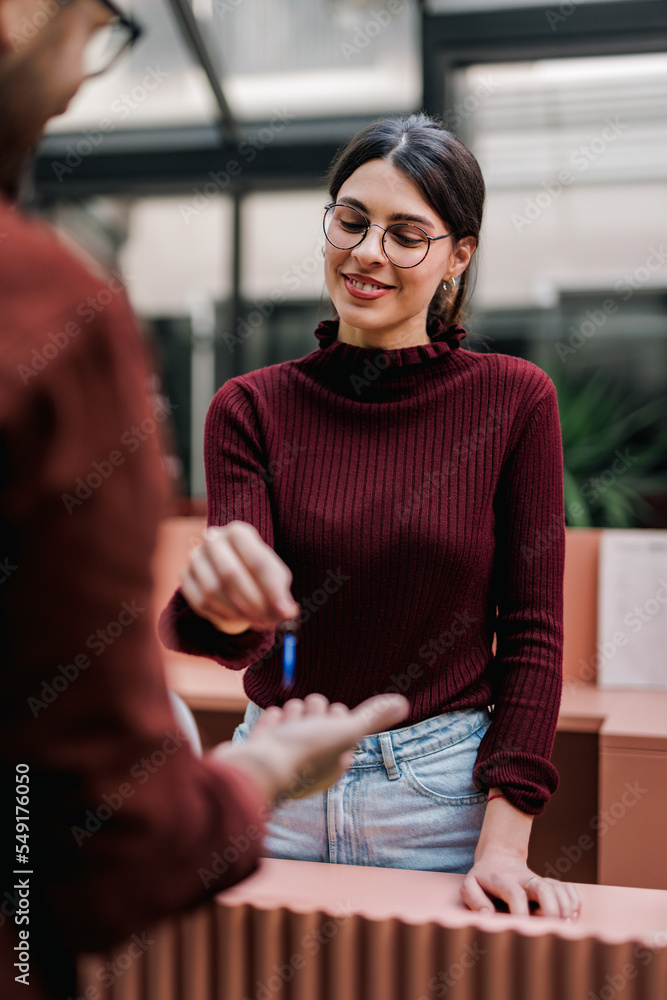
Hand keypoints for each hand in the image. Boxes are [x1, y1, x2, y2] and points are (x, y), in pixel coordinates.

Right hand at [180, 521, 299, 633]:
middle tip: (268, 621)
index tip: (285, 612)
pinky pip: (200, 601)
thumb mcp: (276, 578)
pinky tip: (236, 619)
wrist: (232, 571)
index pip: (256, 561)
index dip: (272, 590)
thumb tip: (288, 613)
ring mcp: (196, 556)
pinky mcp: (184, 575)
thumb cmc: (259, 573)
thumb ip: (281, 593)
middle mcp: (213, 539)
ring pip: (212, 590)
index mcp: (239, 532)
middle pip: (230, 574)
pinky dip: (220, 615)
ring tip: (256, 621)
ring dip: (237, 612)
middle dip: (252, 603)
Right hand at [211, 692, 409, 803]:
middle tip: (306, 723)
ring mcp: (282, 757)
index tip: (329, 723)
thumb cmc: (303, 753)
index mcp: (332, 763)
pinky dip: (272, 722)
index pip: (341, 724)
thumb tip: (404, 703)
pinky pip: (271, 723)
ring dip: (291, 715)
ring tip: (287, 726)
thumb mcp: (345, 731)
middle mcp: (309, 764)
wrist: (254, 769)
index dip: (335, 718)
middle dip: (311, 713)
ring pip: (294, 716)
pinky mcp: (260, 750)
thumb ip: (372, 718)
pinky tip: (272, 725)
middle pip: (316, 717)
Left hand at [461, 849, 580, 919]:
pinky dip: (574, 902)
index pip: (515, 893)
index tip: (522, 926)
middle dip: (551, 908)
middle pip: (543, 888)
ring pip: (558, 888)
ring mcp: (539, 880)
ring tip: (567, 926)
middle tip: (553, 928)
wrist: (499, 858)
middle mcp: (524, 879)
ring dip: (566, 907)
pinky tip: (572, 917)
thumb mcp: (470, 884)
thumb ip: (474, 899)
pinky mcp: (550, 883)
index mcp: (503, 880)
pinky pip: (568, 888)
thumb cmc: (483, 879)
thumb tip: (488, 915)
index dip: (520, 910)